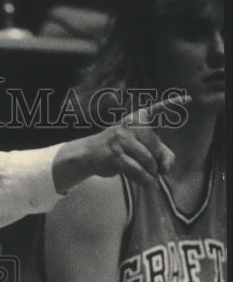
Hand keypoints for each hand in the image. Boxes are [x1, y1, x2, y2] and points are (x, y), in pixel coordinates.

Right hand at [52, 96, 189, 192]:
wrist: (91, 152)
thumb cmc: (119, 147)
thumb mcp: (139, 144)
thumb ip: (159, 152)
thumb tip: (166, 168)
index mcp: (139, 118)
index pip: (158, 110)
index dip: (173, 104)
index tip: (190, 99)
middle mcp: (130, 126)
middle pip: (155, 147)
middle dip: (159, 162)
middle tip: (159, 171)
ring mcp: (121, 140)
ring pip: (146, 160)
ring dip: (152, 173)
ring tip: (152, 179)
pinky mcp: (114, 156)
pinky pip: (135, 170)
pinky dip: (144, 179)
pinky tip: (147, 183)